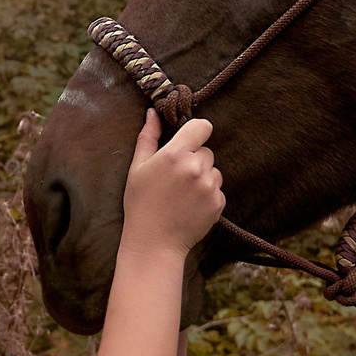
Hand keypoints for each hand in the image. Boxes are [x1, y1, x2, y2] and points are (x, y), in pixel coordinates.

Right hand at [121, 111, 222, 256]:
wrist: (154, 242)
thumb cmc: (141, 203)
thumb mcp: (137, 167)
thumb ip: (148, 136)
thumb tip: (153, 112)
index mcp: (175, 154)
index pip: (202, 126)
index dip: (196, 132)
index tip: (188, 141)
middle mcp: (196, 168)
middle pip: (207, 151)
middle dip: (195, 159)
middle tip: (176, 178)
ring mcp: (209, 187)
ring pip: (214, 171)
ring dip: (203, 178)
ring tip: (182, 194)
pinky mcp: (218, 203)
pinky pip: (218, 190)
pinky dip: (208, 195)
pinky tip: (190, 205)